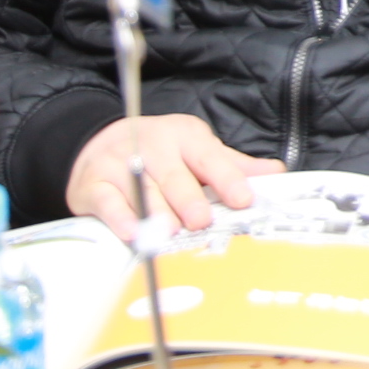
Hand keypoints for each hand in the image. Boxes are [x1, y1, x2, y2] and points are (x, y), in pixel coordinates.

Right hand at [68, 114, 281, 234]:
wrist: (98, 142)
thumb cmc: (161, 152)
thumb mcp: (197, 150)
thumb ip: (233, 166)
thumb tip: (275, 173)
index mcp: (186, 137)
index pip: (210, 158)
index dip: (228, 179)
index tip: (243, 199)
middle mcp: (153, 146)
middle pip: (174, 176)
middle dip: (188, 199)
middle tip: (201, 221)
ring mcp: (121, 163)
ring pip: (142, 190)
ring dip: (156, 212)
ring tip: (169, 231)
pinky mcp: (93, 184)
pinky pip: (108, 201)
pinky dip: (119, 217)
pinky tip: (132, 232)